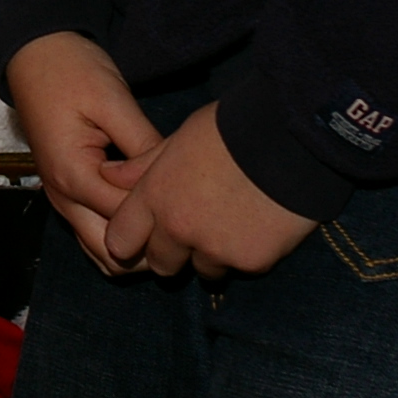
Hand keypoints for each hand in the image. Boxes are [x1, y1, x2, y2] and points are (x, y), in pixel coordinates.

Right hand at [5, 32, 164, 274]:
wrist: (34, 52)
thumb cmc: (72, 70)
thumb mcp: (114, 100)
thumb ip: (142, 145)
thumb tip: (175, 179)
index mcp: (74, 177)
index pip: (127, 223)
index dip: (162, 219)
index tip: (194, 204)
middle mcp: (63, 199)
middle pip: (112, 255)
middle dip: (150, 248)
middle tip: (186, 221)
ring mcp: (62, 200)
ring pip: (101, 253)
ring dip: (134, 246)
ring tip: (168, 219)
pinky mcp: (66, 193)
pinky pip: (94, 232)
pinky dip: (119, 235)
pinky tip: (146, 213)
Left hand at [101, 102, 316, 279]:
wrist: (289, 136)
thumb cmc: (229, 128)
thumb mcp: (178, 138)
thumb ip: (142, 167)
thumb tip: (108, 176)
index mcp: (155, 197)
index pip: (121, 241)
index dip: (130, 239)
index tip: (144, 234)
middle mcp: (179, 229)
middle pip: (162, 264)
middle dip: (174, 252)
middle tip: (197, 227)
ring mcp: (216, 249)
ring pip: (204, 270)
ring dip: (213, 255)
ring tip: (234, 220)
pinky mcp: (252, 261)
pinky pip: (242, 267)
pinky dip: (248, 253)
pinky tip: (261, 223)